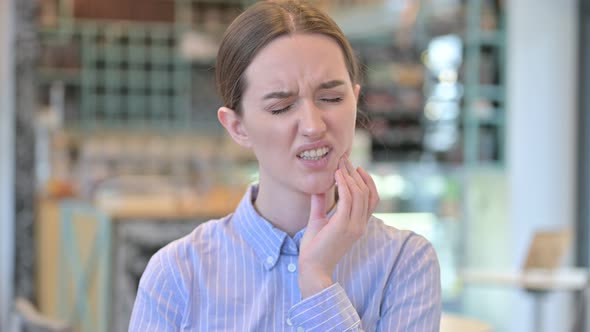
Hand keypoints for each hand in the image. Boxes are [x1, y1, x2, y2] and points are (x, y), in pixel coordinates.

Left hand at [298, 157, 379, 298]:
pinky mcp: (344, 226)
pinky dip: (344, 185)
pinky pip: (349, 199)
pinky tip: (336, 175)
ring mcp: (354, 226)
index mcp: (358, 224)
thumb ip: (320, 204)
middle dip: (357, 173)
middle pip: (367, 192)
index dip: (367, 180)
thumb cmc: (314, 248)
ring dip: (350, 176)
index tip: (354, 167)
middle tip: (345, 159)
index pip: (372, 198)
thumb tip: (318, 188)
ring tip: (340, 164)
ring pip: (360, 193)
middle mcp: (360, 225)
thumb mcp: (318, 220)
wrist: (312, 268)